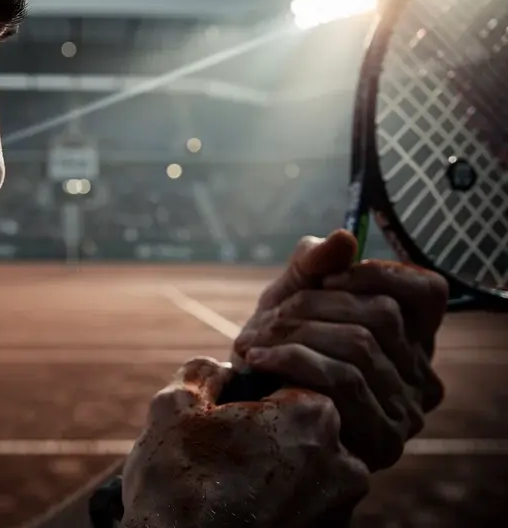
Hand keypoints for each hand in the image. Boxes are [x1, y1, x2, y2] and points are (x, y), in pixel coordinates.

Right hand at [120, 357, 368, 527]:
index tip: (222, 416)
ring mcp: (341, 508)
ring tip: (227, 482)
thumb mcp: (175, 404)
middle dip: (265, 431)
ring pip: (304, 465)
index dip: (248, 397)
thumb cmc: (176, 482)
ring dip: (272, 466)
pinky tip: (239, 507)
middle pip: (300, 426)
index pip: (289, 383)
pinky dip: (277, 500)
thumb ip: (205, 371)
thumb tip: (223, 371)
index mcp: (313, 415)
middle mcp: (344, 462)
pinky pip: (304, 503)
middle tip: (221, 450)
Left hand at [234, 230, 447, 471]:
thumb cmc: (278, 349)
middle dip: (315, 303)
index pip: (427, 291)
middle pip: (382, 315)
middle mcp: (421, 376)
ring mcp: (407, 411)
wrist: (251, 413)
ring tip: (255, 339)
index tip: (324, 278)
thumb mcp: (289, 298)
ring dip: (296, 332)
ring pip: (359, 345)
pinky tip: (257, 359)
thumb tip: (345, 238)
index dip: (377, 273)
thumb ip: (313, 264)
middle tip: (271, 314)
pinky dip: (291, 359)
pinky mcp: (380, 439)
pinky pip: (341, 379)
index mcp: (413, 338)